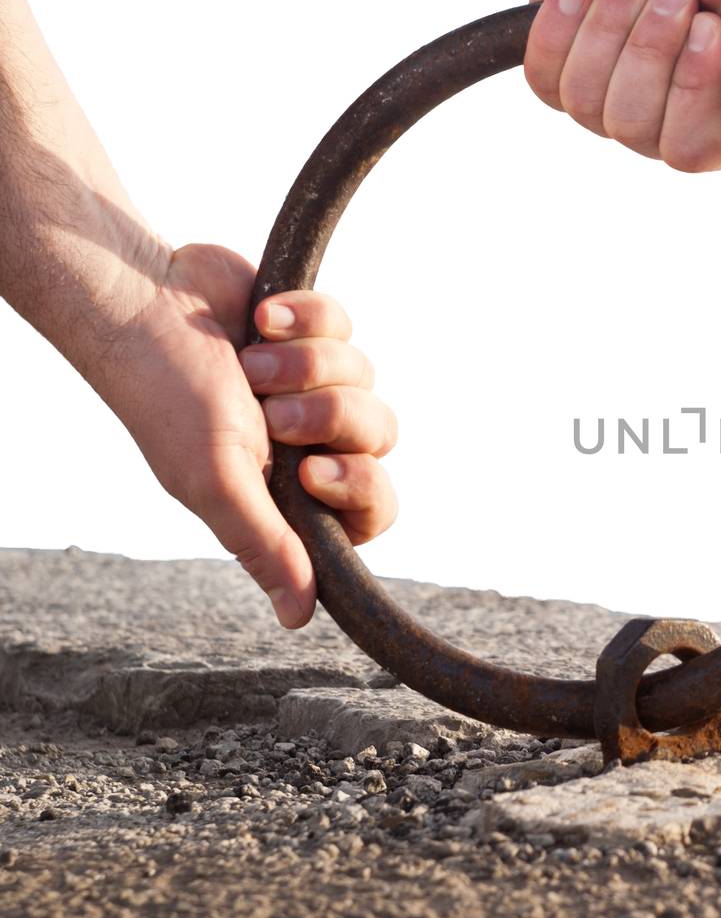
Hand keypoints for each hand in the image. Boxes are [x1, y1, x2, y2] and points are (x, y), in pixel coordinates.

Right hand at [105, 244, 397, 627]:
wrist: (142, 301)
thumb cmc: (167, 398)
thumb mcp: (215, 482)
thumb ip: (266, 546)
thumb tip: (298, 616)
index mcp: (288, 491)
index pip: (371, 513)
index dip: (359, 491)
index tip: (313, 472)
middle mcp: (307, 442)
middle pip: (379, 439)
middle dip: (329, 418)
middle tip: (273, 413)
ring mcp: (313, 384)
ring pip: (365, 379)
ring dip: (307, 365)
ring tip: (251, 361)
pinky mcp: (314, 333)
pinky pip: (344, 327)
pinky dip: (304, 320)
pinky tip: (262, 318)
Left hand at [525, 0, 720, 170]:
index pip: (694, 151)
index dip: (693, 86)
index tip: (709, 23)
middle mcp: (672, 123)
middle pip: (635, 128)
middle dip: (649, 45)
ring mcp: (613, 105)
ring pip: (587, 104)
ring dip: (610, 24)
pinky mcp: (561, 77)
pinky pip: (545, 82)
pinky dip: (562, 27)